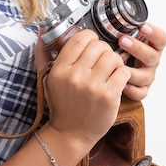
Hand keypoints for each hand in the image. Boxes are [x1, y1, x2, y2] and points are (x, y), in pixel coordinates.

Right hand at [35, 29, 130, 146]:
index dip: (90, 37)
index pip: (79, 39)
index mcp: (60, 70)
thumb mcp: (47, 79)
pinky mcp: (108, 96)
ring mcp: (93, 87)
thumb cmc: (62, 105)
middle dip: (104, 50)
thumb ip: (43, 54)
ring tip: (110, 70)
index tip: (92, 44)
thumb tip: (42, 32)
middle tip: (102, 60)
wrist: (70, 134)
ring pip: (113, 57)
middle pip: (99, 46)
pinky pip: (123, 71)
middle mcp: (75, 77)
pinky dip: (123, 74)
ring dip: (115, 62)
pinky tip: (116, 81)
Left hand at [115, 0, 165, 100]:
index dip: (154, 32)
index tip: (143, 26)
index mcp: (150, 42)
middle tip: (123, 40)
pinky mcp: (139, 89)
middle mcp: (151, 58)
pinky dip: (130, 89)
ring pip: (146, 75)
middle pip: (153, 55)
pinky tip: (120, 83)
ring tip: (118, 63)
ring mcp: (146, 75)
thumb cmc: (124, 46)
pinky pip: (139, 92)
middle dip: (138, 48)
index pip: (161, 37)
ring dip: (132, 69)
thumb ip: (124, 0)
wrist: (116, 70)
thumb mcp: (125, 23)